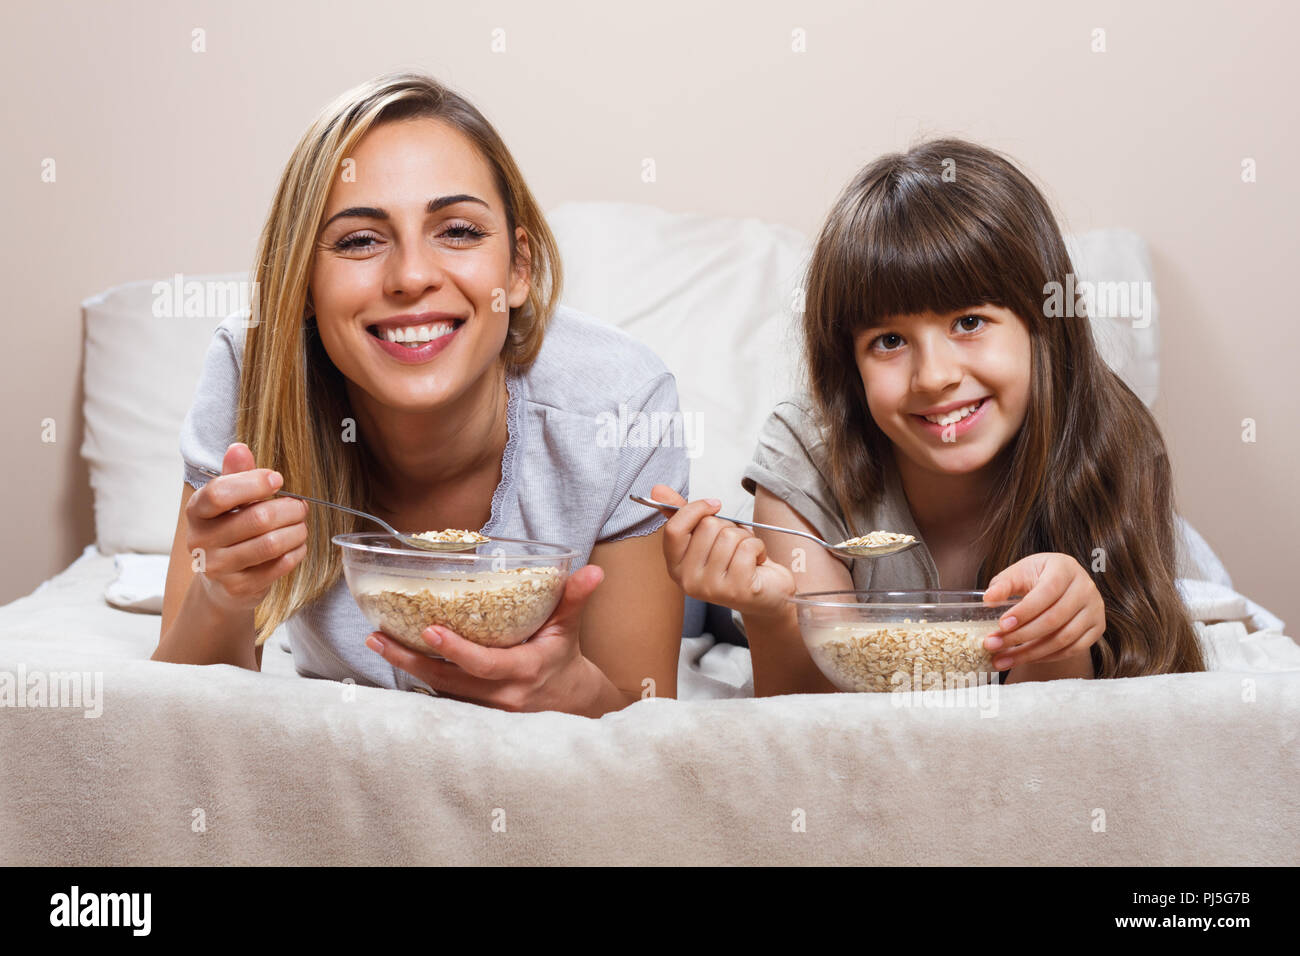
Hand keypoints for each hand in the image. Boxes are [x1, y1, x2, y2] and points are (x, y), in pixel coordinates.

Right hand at [187, 442, 308, 613]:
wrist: (222, 583)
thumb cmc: (230, 531)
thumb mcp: (229, 502)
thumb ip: (236, 475)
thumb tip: (238, 448)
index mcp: (196, 512)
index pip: (219, 493)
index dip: (254, 483)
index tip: (278, 480)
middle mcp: (200, 540)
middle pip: (257, 518)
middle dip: (289, 509)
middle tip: (301, 506)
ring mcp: (217, 567)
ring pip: (271, 543)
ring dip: (296, 531)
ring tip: (301, 525)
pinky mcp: (238, 587)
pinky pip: (278, 566)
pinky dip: (296, 552)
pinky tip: (297, 546)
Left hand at [364, 564, 612, 713]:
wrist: (568, 702)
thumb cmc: (563, 658)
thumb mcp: (570, 627)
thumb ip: (575, 597)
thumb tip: (593, 571)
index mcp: (524, 671)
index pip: (485, 664)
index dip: (456, 650)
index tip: (430, 629)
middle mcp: (500, 696)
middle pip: (447, 680)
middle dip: (410, 660)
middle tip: (378, 636)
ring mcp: (484, 708)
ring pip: (439, 689)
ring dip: (407, 667)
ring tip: (378, 640)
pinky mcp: (473, 711)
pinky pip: (442, 695)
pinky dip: (418, 677)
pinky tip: (398, 655)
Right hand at [650, 484, 794, 618]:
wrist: (768, 592)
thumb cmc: (736, 561)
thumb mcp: (708, 536)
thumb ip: (683, 514)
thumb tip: (658, 490)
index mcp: (675, 566)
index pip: (674, 529)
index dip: (696, 509)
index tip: (714, 505)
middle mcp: (688, 581)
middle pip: (707, 527)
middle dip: (728, 526)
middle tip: (734, 544)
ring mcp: (711, 588)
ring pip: (729, 536)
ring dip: (745, 538)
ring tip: (746, 554)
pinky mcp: (736, 590)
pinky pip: (747, 548)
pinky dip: (759, 547)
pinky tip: (757, 562)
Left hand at [982, 553, 1104, 670]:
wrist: (1063, 584)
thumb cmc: (1037, 576)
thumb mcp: (1019, 573)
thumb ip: (1003, 584)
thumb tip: (988, 599)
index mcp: (1065, 568)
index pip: (1047, 592)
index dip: (1024, 611)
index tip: (1001, 625)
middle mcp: (1085, 588)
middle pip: (1054, 619)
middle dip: (1020, 636)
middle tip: (993, 645)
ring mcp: (1095, 609)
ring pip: (1063, 639)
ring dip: (1030, 653)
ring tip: (1002, 659)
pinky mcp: (1097, 628)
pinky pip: (1072, 649)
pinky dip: (1046, 657)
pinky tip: (1024, 658)